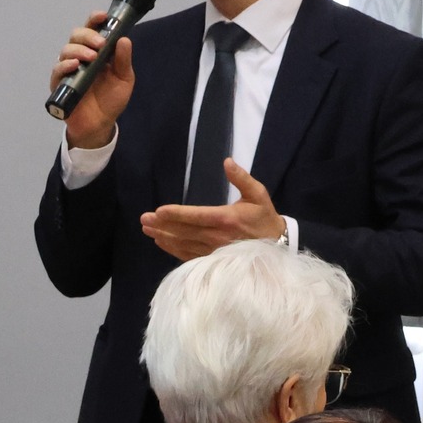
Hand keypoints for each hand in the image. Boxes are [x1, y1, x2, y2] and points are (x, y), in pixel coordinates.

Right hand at [49, 12, 135, 148]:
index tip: (103, 15)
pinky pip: (58, 70)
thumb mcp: (124, 79)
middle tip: (100, 44)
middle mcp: (80, 56)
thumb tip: (124, 39)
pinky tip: (75, 66)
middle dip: (88, 35)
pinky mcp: (60, 84)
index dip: (95, 20)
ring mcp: (68, 69)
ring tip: (92, 57)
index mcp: (96, 51)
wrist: (101, 124)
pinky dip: (66, 65)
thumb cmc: (111, 100)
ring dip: (79, 50)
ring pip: (66, 50)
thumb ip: (123, 60)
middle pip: (76, 35)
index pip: (92, 30)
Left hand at [141, 160, 285, 261]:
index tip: (159, 210)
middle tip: (144, 219)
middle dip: (163, 225)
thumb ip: (242, 178)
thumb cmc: (264, 218)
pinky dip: (174, 250)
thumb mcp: (258, 194)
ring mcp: (214, 251)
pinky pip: (190, 256)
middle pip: (185, 231)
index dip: (176, 214)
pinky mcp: (213, 260)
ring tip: (147, 230)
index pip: (196, 216)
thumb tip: (227, 162)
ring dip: (164, 237)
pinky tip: (162, 243)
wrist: (277, 245)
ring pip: (184, 244)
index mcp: (226, 219)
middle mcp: (218, 237)